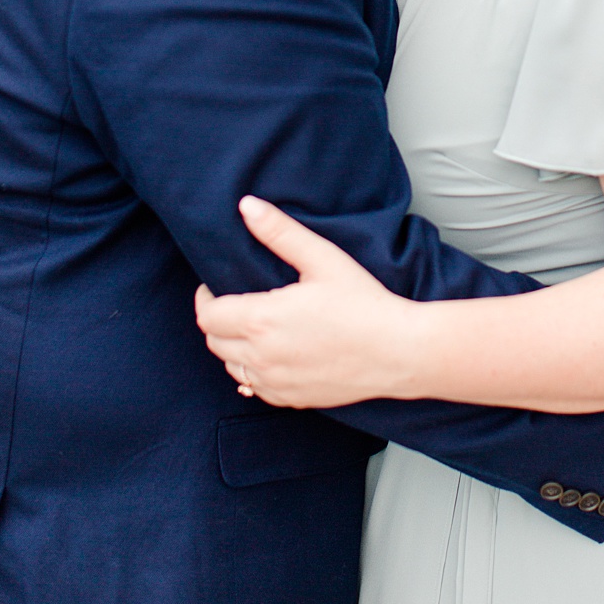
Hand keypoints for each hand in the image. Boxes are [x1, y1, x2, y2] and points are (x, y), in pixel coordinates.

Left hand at [194, 196, 420, 408]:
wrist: (398, 351)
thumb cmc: (364, 303)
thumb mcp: (323, 259)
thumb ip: (281, 232)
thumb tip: (247, 206)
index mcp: (262, 319)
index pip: (208, 314)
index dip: (205, 298)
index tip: (214, 287)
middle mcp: (260, 356)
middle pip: (214, 341)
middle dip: (218, 320)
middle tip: (238, 303)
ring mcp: (273, 382)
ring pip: (231, 366)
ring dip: (234, 347)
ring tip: (257, 327)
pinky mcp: (289, 398)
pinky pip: (254, 387)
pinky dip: (254, 370)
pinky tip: (275, 354)